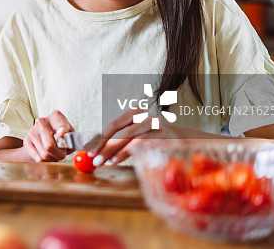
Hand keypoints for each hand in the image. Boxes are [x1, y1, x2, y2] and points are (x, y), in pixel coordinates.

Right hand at [23, 111, 75, 161]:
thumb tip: (65, 143)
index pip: (61, 126)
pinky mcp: (27, 141)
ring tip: (55, 154)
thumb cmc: (62, 136)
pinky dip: (45, 161)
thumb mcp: (71, 135)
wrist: (45, 135)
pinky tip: (48, 155)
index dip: (63, 132)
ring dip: (53, 158)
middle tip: (63, 154)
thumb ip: (72, 139)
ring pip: (44, 155)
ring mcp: (32, 131)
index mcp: (56, 116)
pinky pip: (38, 158)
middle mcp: (41, 121)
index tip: (62, 136)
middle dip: (59, 154)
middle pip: (50, 146)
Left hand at [92, 108, 211, 165]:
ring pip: (129, 137)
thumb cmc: (153, 139)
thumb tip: (97, 151)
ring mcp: (154, 125)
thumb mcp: (136, 135)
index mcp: (134, 113)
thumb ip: (119, 141)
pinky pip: (142, 143)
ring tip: (105, 161)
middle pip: (119, 131)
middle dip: (105, 146)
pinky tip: (119, 160)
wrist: (184, 140)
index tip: (90, 150)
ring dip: (115, 151)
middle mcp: (144, 116)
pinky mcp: (163, 135)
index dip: (100, 138)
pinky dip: (129, 152)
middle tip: (95, 159)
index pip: (113, 125)